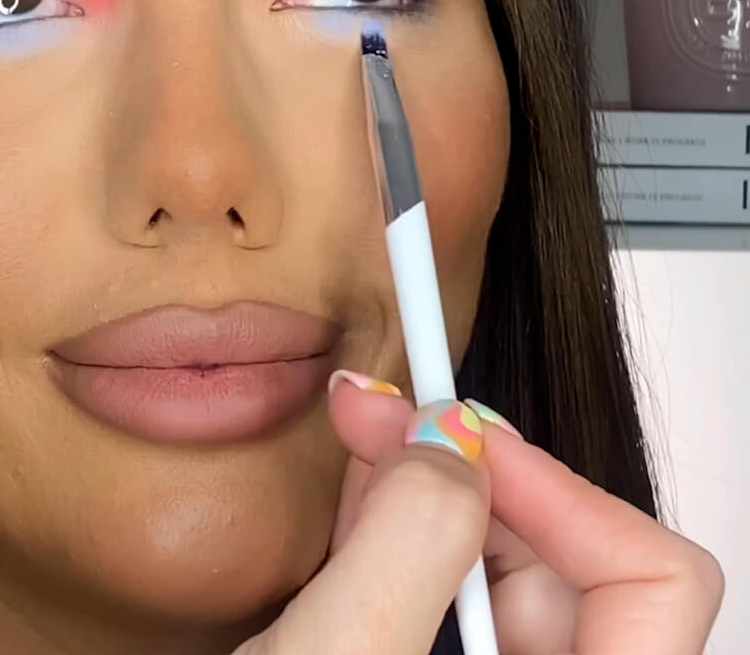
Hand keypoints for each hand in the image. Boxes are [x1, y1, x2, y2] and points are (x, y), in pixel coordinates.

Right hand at [236, 372, 723, 654]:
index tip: (458, 434)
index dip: (557, 487)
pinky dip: (407, 536)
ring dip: (434, 495)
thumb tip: (450, 442)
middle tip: (388, 414)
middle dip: (475, 474)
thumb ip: (410, 543)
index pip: (651, 581)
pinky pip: (451, 604)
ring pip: (504, 581)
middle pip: (571, 570)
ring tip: (371, 439)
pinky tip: (368, 497)